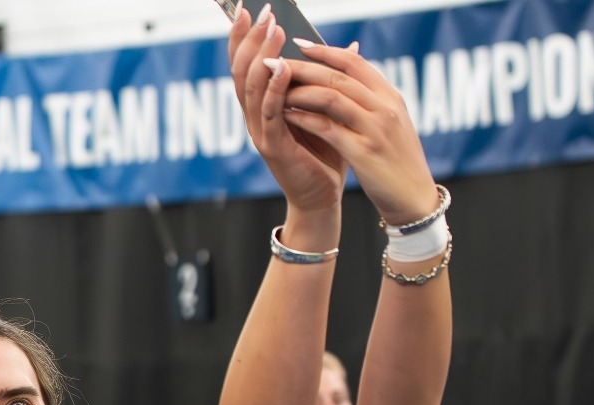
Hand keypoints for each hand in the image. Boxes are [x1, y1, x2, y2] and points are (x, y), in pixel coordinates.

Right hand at [230, 5, 344, 215]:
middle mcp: (255, 116)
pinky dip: (274, 89)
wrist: (324, 196)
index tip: (252, 8)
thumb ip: (333, 79)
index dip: (246, 36)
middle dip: (250, 38)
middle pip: (242, 71)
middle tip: (261, 12)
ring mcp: (261, 132)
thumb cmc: (326, 153)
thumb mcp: (329, 109)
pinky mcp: (273, 147)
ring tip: (273, 30)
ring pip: (251, 88)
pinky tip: (283, 67)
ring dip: (261, 56)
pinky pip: (269, 113)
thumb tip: (351, 48)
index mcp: (264, 106)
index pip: (248, 65)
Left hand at [279, 45, 439, 225]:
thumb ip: (371, 98)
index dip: (325, 51)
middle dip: (303, 68)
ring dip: (299, 91)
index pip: (355, 63)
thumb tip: (348, 76)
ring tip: (276, 89)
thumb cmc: (397, 160)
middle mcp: (385, 107)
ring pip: (331, 98)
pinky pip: (328, 128)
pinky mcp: (364, 152)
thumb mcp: (390, 122)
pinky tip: (286, 116)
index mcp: (391, 96)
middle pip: (339, 76)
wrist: (413, 197)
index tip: (299, 46)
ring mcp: (375, 129)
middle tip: (275, 63)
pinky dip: (304, 118)